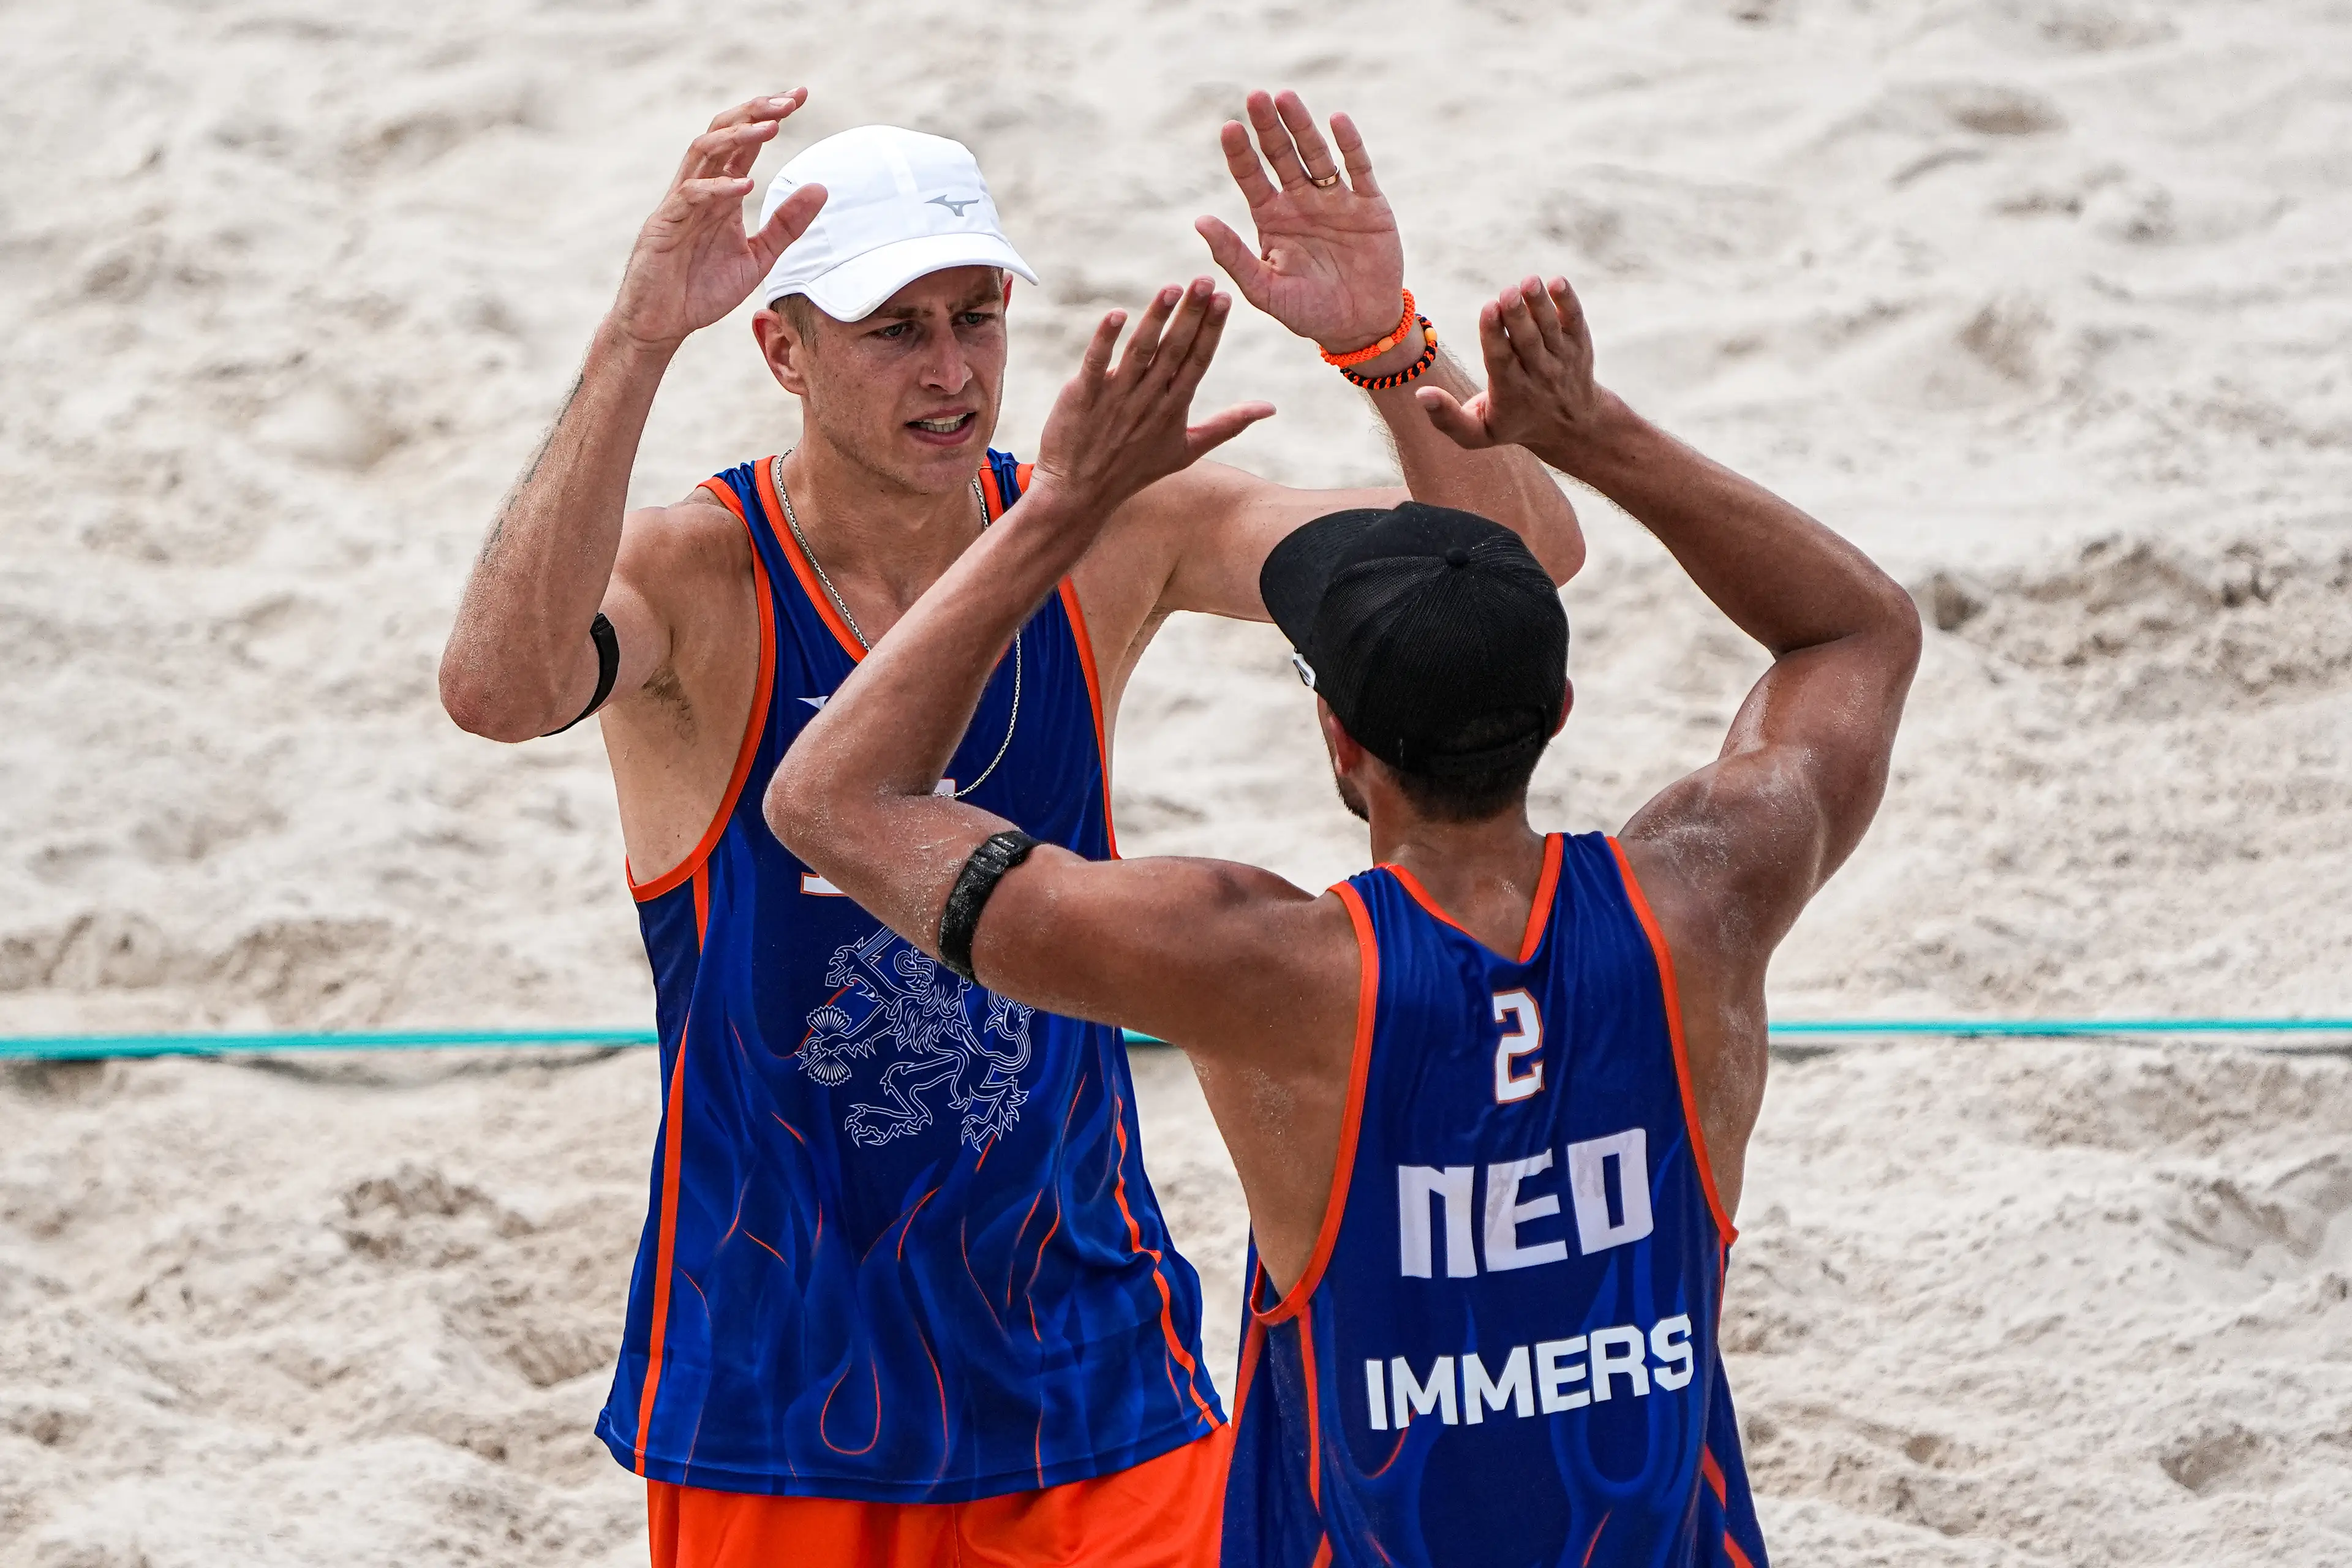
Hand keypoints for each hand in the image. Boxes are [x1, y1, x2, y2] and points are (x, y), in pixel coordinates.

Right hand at [608, 91, 828, 351]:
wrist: (661, 325)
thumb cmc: (702, 290)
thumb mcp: (758, 257)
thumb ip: (787, 225)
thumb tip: (821, 188)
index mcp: (720, 192)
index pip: (744, 142)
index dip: (769, 115)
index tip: (801, 96)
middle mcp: (698, 189)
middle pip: (722, 133)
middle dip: (755, 112)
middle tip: (789, 102)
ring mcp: (678, 204)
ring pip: (703, 153)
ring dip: (737, 137)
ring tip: (771, 129)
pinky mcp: (663, 226)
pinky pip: (690, 196)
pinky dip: (718, 188)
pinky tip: (745, 185)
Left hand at [1030, 279, 1275, 526]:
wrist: (1079, 493)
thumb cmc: (1134, 469)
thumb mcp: (1187, 451)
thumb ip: (1228, 425)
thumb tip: (1269, 409)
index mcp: (1174, 407)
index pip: (1197, 361)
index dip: (1211, 329)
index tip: (1224, 298)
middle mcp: (1148, 400)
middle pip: (1174, 350)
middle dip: (1191, 314)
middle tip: (1205, 280)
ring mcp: (1115, 397)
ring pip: (1140, 352)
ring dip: (1156, 319)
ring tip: (1172, 290)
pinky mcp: (1082, 396)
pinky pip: (1095, 363)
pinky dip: (1105, 340)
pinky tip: (1117, 315)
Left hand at [1195, 91, 1405, 353]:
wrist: (1359, 327)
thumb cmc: (1307, 312)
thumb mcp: (1264, 290)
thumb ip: (1233, 256)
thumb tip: (1199, 220)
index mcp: (1272, 219)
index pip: (1251, 177)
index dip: (1241, 153)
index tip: (1229, 128)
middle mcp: (1301, 202)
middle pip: (1281, 156)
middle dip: (1269, 128)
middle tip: (1256, 97)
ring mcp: (1335, 200)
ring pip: (1316, 155)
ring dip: (1302, 126)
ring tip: (1286, 99)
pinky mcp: (1368, 204)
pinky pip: (1358, 168)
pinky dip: (1350, 144)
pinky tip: (1337, 120)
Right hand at [1417, 276, 1621, 467]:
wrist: (1570, 426)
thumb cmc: (1512, 423)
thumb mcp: (1477, 434)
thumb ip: (1447, 418)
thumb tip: (1420, 394)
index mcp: (1510, 391)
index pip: (1501, 360)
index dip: (1494, 334)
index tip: (1488, 309)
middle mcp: (1539, 374)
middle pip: (1528, 341)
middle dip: (1517, 316)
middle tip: (1508, 292)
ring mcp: (1562, 358)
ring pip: (1550, 328)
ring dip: (1540, 304)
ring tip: (1529, 282)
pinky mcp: (1579, 344)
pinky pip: (1574, 320)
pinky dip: (1568, 302)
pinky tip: (1556, 282)